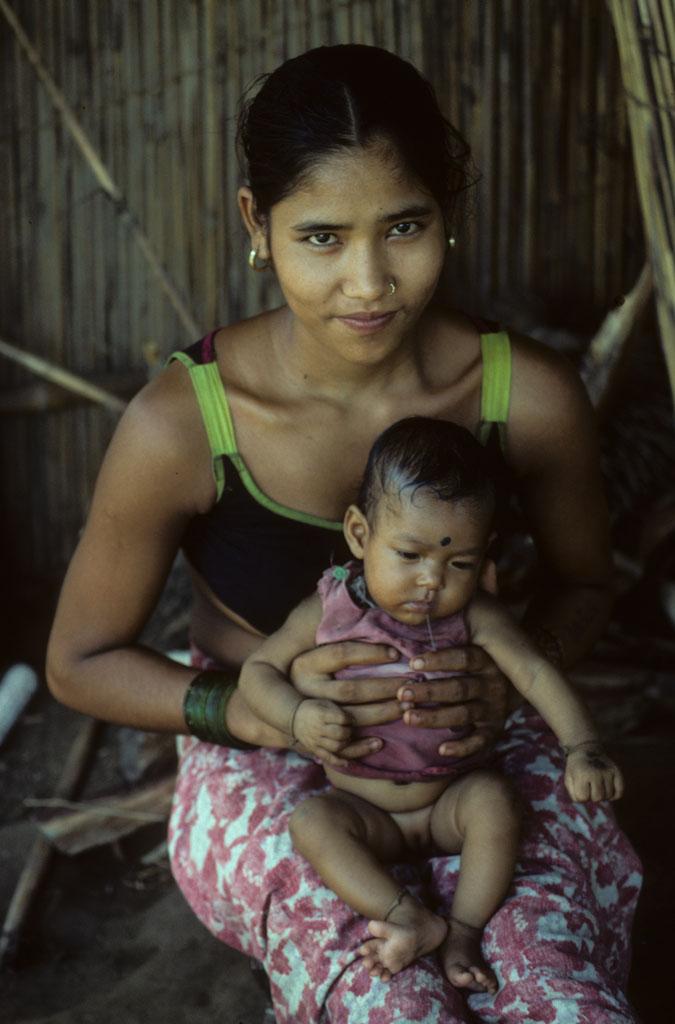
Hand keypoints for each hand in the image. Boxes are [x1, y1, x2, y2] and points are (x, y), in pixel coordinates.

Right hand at [290, 641, 403, 759]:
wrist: (280, 707)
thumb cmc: (312, 672)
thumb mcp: (316, 652)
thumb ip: (340, 638)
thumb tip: (372, 617)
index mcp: (306, 664)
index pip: (342, 653)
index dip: (370, 652)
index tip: (397, 654)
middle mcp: (307, 690)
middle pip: (351, 689)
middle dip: (384, 688)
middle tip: (411, 684)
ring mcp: (308, 715)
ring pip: (350, 717)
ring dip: (382, 713)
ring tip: (407, 705)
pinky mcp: (314, 738)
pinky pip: (340, 745)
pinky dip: (362, 746)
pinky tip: (381, 741)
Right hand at [292, 698, 352, 766]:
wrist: (293, 717)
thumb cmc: (314, 708)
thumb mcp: (324, 703)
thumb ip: (337, 710)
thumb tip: (353, 720)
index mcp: (321, 715)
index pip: (342, 719)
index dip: (349, 720)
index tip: (350, 719)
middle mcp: (318, 728)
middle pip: (340, 733)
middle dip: (349, 732)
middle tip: (348, 729)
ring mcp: (316, 740)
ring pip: (336, 746)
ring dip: (345, 743)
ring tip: (345, 738)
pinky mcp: (314, 749)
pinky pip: (327, 758)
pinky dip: (338, 762)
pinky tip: (347, 763)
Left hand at [396, 645, 510, 758]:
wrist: (514, 686)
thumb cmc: (475, 663)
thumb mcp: (472, 644)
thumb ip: (450, 634)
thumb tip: (420, 617)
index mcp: (486, 661)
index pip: (464, 658)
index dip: (439, 660)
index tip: (412, 663)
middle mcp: (492, 684)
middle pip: (459, 688)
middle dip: (429, 692)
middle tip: (402, 693)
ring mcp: (494, 708)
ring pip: (463, 714)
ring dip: (435, 717)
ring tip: (408, 718)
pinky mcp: (494, 730)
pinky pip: (479, 742)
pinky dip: (462, 747)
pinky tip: (441, 750)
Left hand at [564, 746, 623, 801]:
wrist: (586, 750)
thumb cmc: (576, 768)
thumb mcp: (569, 779)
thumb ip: (574, 794)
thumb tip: (586, 802)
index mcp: (582, 774)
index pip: (582, 798)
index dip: (580, 795)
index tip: (579, 787)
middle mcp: (596, 772)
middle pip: (597, 798)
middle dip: (592, 796)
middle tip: (589, 787)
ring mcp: (608, 772)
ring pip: (608, 796)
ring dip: (602, 795)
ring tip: (597, 786)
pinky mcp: (617, 771)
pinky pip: (619, 792)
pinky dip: (614, 795)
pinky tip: (608, 790)